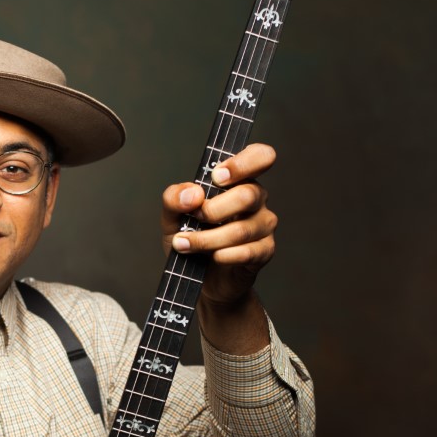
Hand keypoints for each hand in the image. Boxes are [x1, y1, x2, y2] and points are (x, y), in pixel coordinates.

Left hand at [161, 142, 276, 352]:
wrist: (199, 279)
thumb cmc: (190, 239)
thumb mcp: (172, 217)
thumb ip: (174, 198)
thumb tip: (192, 194)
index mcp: (238, 180)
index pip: (260, 156)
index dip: (242, 163)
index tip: (217, 178)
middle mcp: (257, 199)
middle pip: (248, 194)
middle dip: (213, 210)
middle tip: (193, 218)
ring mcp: (264, 225)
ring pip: (242, 228)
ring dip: (208, 239)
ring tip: (184, 245)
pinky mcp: (265, 251)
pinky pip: (247, 251)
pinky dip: (223, 255)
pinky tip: (212, 257)